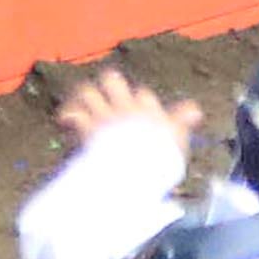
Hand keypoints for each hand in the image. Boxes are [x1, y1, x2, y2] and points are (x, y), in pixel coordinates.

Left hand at [54, 67, 201, 156]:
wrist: (133, 178)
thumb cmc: (157, 166)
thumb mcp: (175, 145)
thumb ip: (181, 123)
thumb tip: (195, 110)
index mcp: (149, 112)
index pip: (143, 96)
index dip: (139, 104)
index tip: (136, 115)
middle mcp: (125, 108)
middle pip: (113, 80)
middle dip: (108, 87)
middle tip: (105, 102)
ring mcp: (105, 117)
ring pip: (88, 91)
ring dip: (83, 98)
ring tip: (82, 109)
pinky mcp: (88, 129)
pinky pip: (73, 114)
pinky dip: (67, 116)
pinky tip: (63, 121)